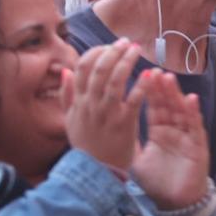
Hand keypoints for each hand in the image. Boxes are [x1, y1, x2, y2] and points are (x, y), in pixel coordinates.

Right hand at [63, 40, 144, 172]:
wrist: (95, 173)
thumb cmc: (87, 146)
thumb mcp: (71, 120)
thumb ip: (67, 95)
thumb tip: (66, 71)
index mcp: (78, 102)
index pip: (83, 68)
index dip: (97, 52)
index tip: (110, 46)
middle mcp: (90, 104)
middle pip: (100, 69)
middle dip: (113, 52)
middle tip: (128, 42)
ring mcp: (106, 113)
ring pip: (114, 80)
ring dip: (126, 61)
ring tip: (138, 50)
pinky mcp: (123, 124)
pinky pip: (132, 100)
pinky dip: (140, 85)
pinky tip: (149, 74)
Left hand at [130, 69, 210, 209]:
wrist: (177, 204)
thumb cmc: (158, 182)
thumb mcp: (138, 160)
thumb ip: (128, 142)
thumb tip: (109, 131)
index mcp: (160, 132)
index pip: (154, 107)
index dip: (148, 91)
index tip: (141, 73)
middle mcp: (175, 131)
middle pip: (167, 104)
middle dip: (160, 86)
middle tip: (152, 68)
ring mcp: (187, 137)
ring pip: (181, 111)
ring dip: (175, 94)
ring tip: (167, 77)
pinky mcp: (198, 147)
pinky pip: (195, 127)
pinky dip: (193, 113)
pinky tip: (191, 99)